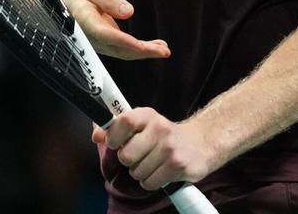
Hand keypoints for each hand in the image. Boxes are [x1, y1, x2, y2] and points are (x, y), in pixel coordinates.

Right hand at [53, 0, 170, 59]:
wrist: (65, 0)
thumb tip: (128, 12)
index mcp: (85, 22)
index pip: (106, 35)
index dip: (125, 42)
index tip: (143, 46)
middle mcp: (92, 37)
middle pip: (118, 49)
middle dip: (142, 52)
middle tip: (163, 52)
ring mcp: (99, 43)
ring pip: (123, 53)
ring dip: (144, 53)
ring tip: (163, 50)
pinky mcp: (105, 42)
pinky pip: (123, 49)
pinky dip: (139, 49)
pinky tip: (154, 47)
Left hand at [92, 108, 215, 190]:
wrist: (200, 144)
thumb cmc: (164, 136)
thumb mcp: (143, 125)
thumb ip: (117, 128)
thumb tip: (96, 134)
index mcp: (148, 115)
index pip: (124, 122)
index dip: (113, 136)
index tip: (115, 143)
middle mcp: (160, 128)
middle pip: (127, 154)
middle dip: (128, 160)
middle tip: (138, 156)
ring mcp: (170, 148)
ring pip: (137, 171)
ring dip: (140, 172)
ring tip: (152, 164)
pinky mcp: (178, 165)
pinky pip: (149, 182)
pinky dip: (151, 182)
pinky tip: (160, 172)